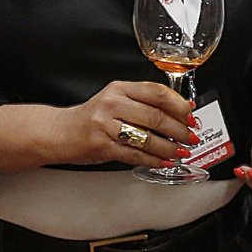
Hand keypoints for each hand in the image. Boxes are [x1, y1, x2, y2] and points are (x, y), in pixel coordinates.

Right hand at [60, 80, 198, 167]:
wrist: (60, 132)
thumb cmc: (92, 117)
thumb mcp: (116, 100)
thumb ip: (145, 102)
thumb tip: (182, 108)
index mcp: (119, 89)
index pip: (157, 93)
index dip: (179, 106)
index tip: (191, 116)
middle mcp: (112, 104)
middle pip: (156, 116)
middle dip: (179, 130)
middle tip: (190, 138)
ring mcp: (106, 125)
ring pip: (147, 138)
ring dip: (169, 148)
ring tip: (179, 152)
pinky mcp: (103, 146)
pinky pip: (135, 154)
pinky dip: (153, 160)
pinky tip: (163, 162)